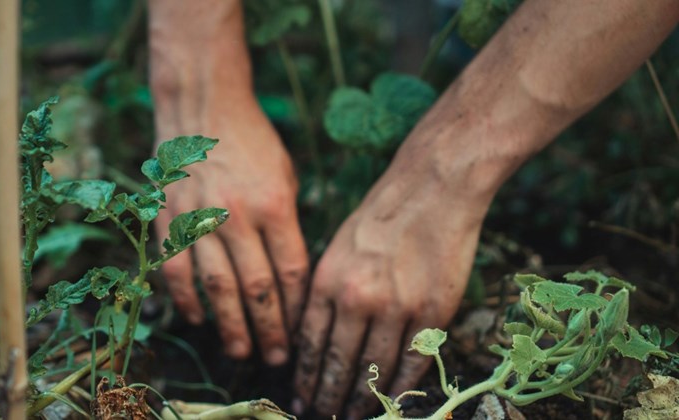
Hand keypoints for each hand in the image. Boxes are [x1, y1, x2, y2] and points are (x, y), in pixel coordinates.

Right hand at [154, 98, 308, 365]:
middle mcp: (237, 216)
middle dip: (270, 329)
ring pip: (217, 287)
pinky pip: (177, 270)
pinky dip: (187, 299)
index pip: (291, 271)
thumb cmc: (253, 143)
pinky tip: (198, 319)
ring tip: (241, 351)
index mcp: (275, 205)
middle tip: (276, 359)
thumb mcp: (285, 176)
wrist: (203, 108)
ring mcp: (200, 218)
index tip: (301, 332)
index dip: (297, 308)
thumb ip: (288, 225)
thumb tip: (290, 276)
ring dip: (229, 325)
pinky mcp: (170, 218)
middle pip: (257, 288)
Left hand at [293, 170, 484, 417]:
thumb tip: (313, 336)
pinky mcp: (432, 312)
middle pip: (338, 363)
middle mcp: (357, 298)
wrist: (432, 188)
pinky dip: (401, 387)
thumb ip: (325, 292)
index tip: (300, 396)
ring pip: (374, 369)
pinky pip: (412, 362)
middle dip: (327, 395)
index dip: (305, 377)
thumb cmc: (381, 215)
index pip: (310, 343)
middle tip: (321, 414)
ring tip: (352, 415)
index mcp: (327, 281)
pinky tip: (392, 401)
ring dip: (362, 398)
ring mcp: (397, 307)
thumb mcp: (337, 247)